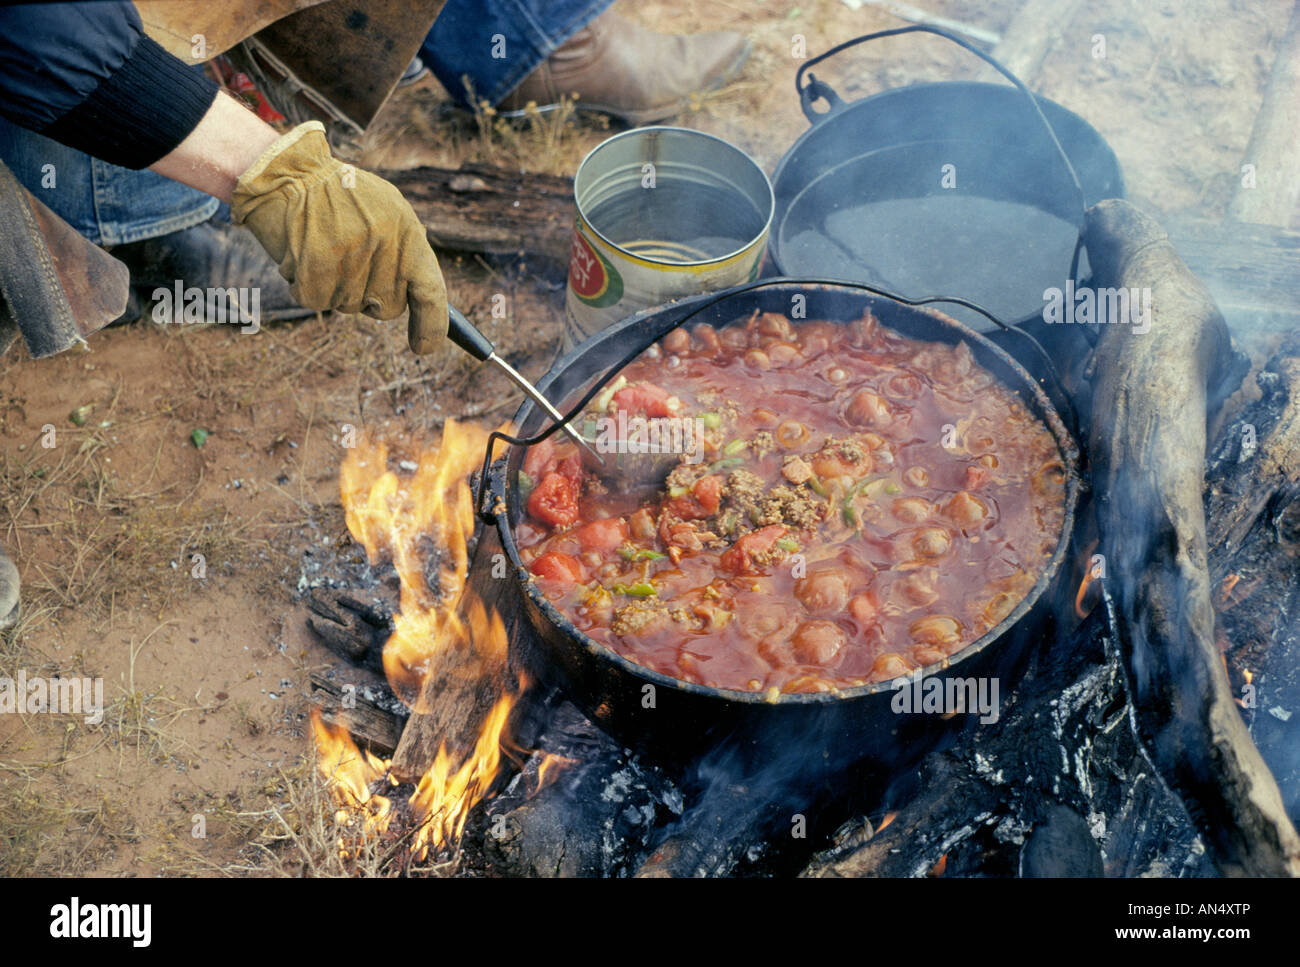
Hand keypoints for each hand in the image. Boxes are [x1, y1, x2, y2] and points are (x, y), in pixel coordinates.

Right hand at [230, 121, 447, 351]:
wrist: (286, 175)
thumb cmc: (341, 196)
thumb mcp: (388, 211)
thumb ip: (407, 252)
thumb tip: (425, 300)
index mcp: (407, 233)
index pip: (432, 293)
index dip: (432, 328)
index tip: (424, 348)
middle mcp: (383, 249)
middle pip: (388, 308)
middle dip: (373, 298)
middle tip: (353, 264)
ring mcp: (349, 262)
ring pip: (350, 307)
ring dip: (337, 288)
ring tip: (326, 248)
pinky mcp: (315, 273)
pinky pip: (319, 302)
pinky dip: (309, 286)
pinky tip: (305, 256)